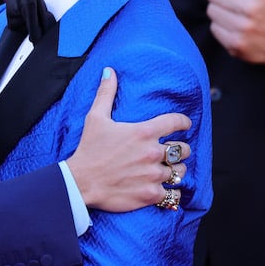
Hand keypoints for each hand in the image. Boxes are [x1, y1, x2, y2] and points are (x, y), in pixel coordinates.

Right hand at [66, 67, 191, 211]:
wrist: (80, 183)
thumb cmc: (88, 149)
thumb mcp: (95, 118)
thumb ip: (106, 93)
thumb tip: (109, 71)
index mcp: (143, 132)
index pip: (177, 122)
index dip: (183, 122)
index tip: (184, 125)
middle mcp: (153, 153)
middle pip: (184, 149)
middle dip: (179, 150)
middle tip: (169, 152)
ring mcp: (153, 175)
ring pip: (180, 171)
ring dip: (174, 170)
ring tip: (165, 170)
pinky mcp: (151, 194)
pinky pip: (172, 193)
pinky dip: (169, 192)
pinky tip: (160, 188)